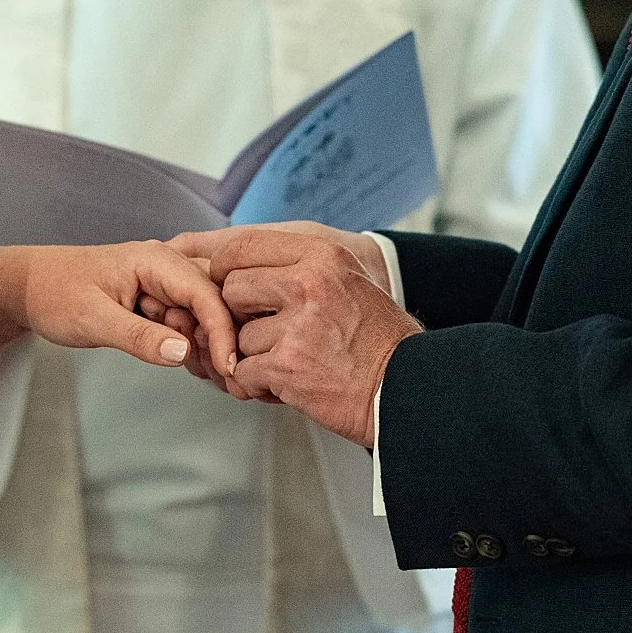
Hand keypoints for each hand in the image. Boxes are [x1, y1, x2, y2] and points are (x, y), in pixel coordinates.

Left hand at [22, 241, 239, 377]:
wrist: (28, 288)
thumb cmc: (53, 293)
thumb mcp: (93, 320)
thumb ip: (138, 337)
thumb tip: (182, 352)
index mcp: (155, 259)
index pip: (206, 293)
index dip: (222, 331)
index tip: (228, 365)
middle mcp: (166, 265)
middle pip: (215, 301)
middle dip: (219, 338)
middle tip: (217, 375)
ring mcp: (163, 282)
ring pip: (203, 314)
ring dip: (204, 343)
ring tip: (198, 371)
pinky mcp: (158, 299)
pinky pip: (186, 321)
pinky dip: (189, 343)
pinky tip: (182, 361)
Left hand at [143, 223, 387, 395]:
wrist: (405, 388)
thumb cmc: (377, 340)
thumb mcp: (348, 279)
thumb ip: (302, 265)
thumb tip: (244, 263)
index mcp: (322, 255)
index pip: (243, 244)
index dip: (226, 268)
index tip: (229, 285)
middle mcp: (308, 283)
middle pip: (232, 288)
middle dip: (239, 314)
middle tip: (265, 331)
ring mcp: (297, 326)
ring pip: (237, 335)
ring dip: (254, 355)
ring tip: (288, 362)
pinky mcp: (287, 366)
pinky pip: (243, 371)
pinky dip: (257, 384)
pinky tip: (285, 384)